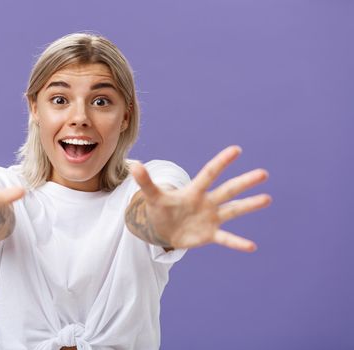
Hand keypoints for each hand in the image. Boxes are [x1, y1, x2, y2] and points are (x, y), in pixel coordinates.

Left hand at [130, 146, 271, 251]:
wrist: (164, 228)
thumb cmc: (161, 208)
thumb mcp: (152, 197)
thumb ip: (146, 182)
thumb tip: (133, 164)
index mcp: (194, 191)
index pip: (209, 174)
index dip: (221, 162)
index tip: (236, 149)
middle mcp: (207, 202)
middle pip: (227, 190)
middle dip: (244, 182)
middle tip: (263, 173)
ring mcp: (211, 218)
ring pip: (233, 210)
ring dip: (249, 205)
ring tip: (267, 198)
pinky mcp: (210, 234)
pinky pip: (226, 238)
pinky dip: (237, 243)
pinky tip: (252, 246)